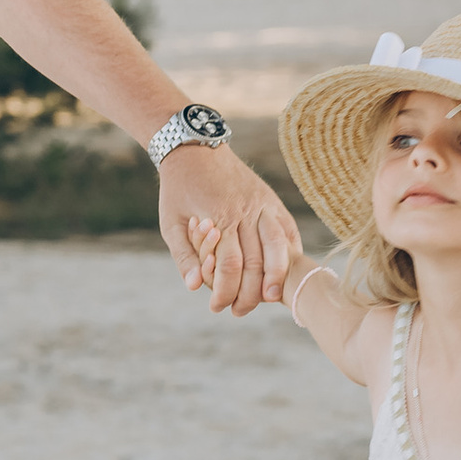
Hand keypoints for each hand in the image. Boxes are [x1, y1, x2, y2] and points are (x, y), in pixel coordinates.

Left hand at [162, 143, 295, 314]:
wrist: (195, 148)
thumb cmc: (179, 189)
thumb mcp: (171, 222)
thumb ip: (184, 255)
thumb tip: (194, 286)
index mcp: (218, 217)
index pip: (229, 265)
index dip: (225, 292)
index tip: (218, 308)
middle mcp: (244, 211)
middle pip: (256, 261)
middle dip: (251, 292)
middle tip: (241, 311)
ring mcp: (262, 204)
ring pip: (278, 245)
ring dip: (277, 276)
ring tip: (272, 299)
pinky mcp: (270, 200)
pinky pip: (285, 230)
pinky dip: (289, 252)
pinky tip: (287, 271)